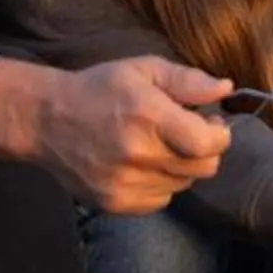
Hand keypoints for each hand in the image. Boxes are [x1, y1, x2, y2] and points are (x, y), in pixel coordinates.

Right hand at [0, 54, 233, 211]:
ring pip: (183, 184)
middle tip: (185, 132)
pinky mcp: (115, 203)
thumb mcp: (143, 70)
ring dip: (180, 166)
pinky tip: (141, 163)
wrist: (46, 119)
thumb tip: (226, 89)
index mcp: (148, 116)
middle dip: (203, 149)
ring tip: (157, 145)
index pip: (209, 144)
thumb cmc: (99, 89)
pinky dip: (160, 183)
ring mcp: (125, 183)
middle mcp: (138, 154)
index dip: (220, 134)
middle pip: (203, 168)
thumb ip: (187, 80)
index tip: (210, 123)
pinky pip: (161, 200)